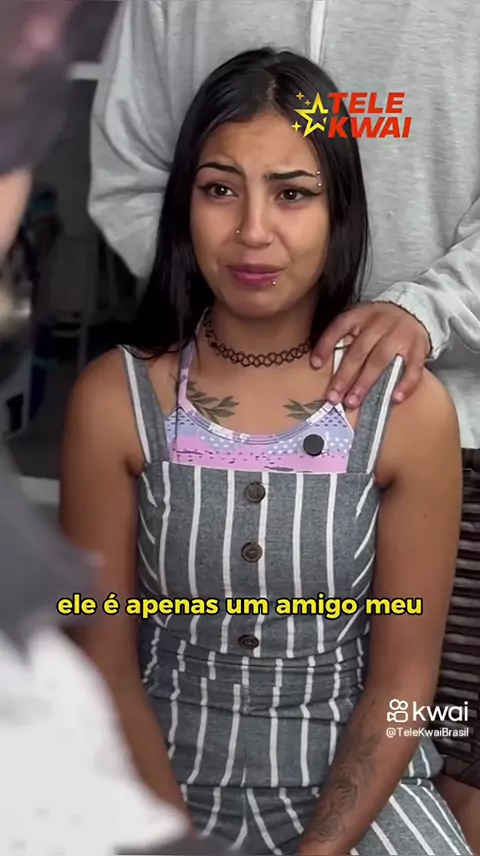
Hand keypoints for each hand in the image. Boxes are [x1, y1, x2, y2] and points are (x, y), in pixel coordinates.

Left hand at [310, 303, 430, 407]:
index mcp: (361, 315)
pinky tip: (395, 398)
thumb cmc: (379, 322)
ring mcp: (399, 335)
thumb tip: (321, 364)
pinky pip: (413, 368)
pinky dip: (405, 384)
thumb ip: (345, 337)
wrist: (415, 310)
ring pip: (379, 361)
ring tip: (352, 402)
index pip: (339, 327)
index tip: (315, 365)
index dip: (326, 345)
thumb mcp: (360, 319)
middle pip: (358, 352)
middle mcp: (379, 324)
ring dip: (364, 383)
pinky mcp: (418, 347)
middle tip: (333, 397)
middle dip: (344, 376)